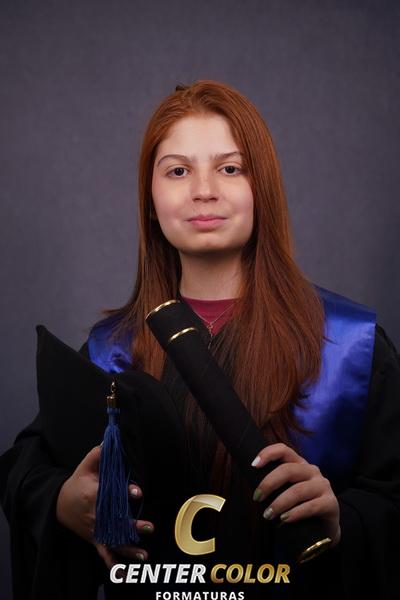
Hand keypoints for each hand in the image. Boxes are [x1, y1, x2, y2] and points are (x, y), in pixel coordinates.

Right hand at [56, 446, 154, 566]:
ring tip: (144, 555)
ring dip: (128, 550)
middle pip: (114, 522)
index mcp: (92, 493)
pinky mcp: (95, 539)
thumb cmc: (78, 481)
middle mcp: (94, 515)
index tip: (139, 492)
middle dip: (132, 526)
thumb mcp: (86, 464)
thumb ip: (100, 453)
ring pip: (112, 542)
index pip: (111, 494)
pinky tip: (125, 575)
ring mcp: (95, 530)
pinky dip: (113, 565)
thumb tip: (113, 440)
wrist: (59, 504)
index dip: (126, 492)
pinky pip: (104, 555)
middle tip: (149, 527)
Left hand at [251, 443, 340, 546]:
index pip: (283, 450)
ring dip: (279, 503)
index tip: (253, 465)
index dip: (268, 453)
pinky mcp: (331, 503)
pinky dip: (295, 513)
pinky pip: (311, 506)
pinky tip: (284, 519)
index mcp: (299, 464)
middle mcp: (312, 471)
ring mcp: (323, 486)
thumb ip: (274, 485)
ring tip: (267, 515)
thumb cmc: (299, 506)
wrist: (324, 528)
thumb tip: (250, 486)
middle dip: (268, 483)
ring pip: (297, 490)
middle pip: (288, 470)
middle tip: (256, 498)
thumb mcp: (286, 491)